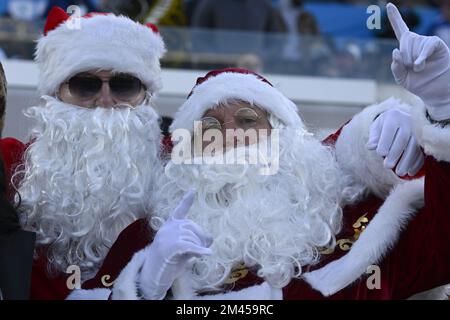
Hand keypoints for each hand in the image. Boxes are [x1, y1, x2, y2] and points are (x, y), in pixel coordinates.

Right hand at [139, 189, 212, 298]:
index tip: (193, 190)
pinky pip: (189, 246)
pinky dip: (200, 251)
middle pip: (192, 227)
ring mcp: (166, 237)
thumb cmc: (169, 262)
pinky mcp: (169, 247)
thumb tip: (210, 237)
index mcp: (169, 226)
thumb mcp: (184, 248)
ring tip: (193, 257)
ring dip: (198, 248)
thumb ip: (195, 239)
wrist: (152, 277)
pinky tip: (208, 254)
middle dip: (201, 238)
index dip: (187, 200)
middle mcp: (167, 229)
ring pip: (192, 238)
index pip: (179, 211)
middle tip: (202, 251)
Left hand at [367, 108, 424, 176]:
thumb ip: (373, 136)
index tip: (380, 153)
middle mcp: (408, 121)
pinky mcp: (424, 139)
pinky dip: (417, 163)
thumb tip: (370, 146)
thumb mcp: (377, 127)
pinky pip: (422, 151)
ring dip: (407, 161)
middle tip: (387, 166)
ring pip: (414, 146)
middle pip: (403, 138)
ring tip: (399, 172)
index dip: (385, 141)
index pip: (390, 129)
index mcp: (393, 116)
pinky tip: (410, 172)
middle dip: (395, 153)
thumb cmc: (385, 125)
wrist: (402, 118)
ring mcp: (418, 130)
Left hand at [387, 3, 449, 120]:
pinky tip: (420, 65)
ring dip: (412, 61)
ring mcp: (426, 42)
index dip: (395, 17)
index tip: (388, 5)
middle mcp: (416, 41)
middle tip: (412, 68)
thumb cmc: (419, 83)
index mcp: (406, 47)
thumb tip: (395, 50)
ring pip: (411, 46)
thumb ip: (395, 67)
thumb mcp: (401, 78)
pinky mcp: (436, 44)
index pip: (400, 29)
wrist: (435, 90)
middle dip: (403, 60)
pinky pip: (426, 45)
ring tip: (420, 68)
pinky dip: (421, 56)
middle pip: (402, 44)